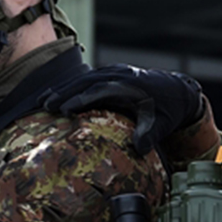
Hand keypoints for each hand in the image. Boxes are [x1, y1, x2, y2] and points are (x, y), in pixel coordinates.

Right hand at [40, 66, 204, 155]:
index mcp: (128, 86)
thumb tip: (139, 149)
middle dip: (63, 93)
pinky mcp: (111, 75)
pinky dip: (71, 86)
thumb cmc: (169, 110)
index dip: (80, 100)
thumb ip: (149, 134)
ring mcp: (114, 73)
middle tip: (45, 105)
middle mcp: (119, 75)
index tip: (63, 110)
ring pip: (83, 79)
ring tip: (43, 100)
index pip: (99, 91)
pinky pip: (87, 79)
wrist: (178, 91)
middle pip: (85, 82)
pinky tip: (57, 95)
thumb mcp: (161, 123)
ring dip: (63, 89)